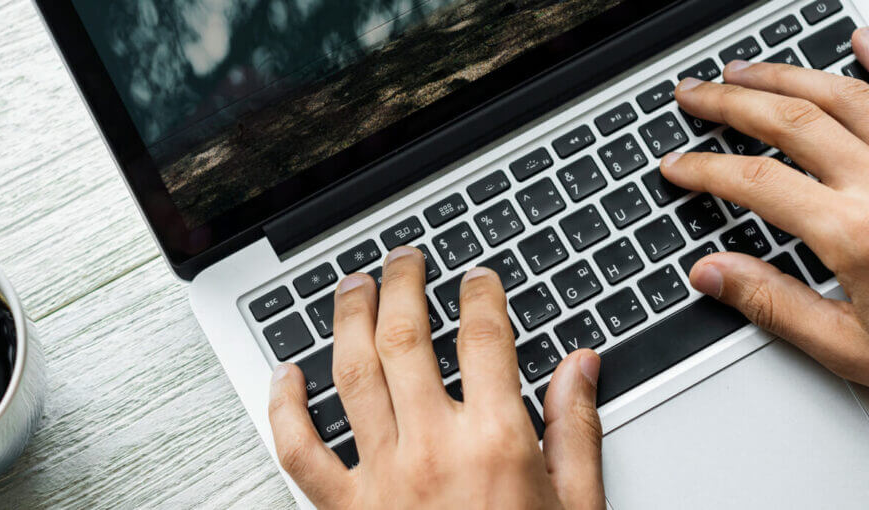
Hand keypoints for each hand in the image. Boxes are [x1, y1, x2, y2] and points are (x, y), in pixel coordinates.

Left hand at [268, 246, 605, 508]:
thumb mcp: (578, 506)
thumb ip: (578, 429)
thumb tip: (583, 365)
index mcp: (497, 441)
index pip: (485, 337)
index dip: (480, 294)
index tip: (478, 278)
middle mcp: (432, 448)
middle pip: (406, 337)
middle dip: (403, 283)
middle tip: (404, 259)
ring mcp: (381, 478)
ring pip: (351, 374)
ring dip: (346, 318)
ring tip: (350, 286)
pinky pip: (299, 451)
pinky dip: (284, 407)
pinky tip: (286, 375)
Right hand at [662, 28, 868, 421]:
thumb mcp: (847, 348)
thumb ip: (772, 303)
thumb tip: (713, 273)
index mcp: (856, 234)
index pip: (756, 182)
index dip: (705, 169)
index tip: (678, 166)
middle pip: (791, 120)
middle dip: (730, 102)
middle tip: (694, 96)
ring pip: (846, 96)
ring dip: (788, 75)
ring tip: (747, 69)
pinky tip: (862, 40)